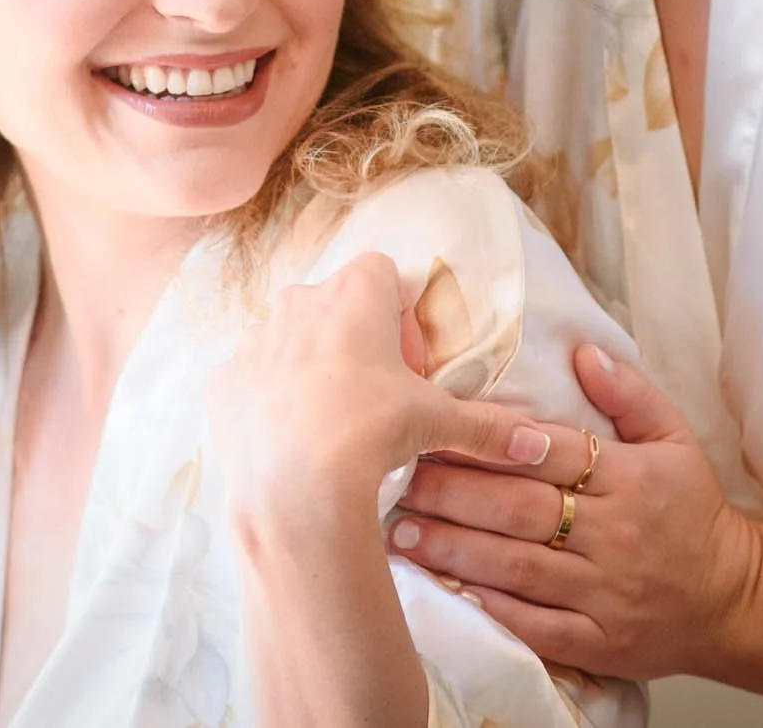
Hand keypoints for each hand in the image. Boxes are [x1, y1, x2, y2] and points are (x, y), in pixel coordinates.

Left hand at [204, 252, 552, 528]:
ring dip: (310, 369)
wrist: (294, 489)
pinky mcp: (222, 382)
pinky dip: (267, 401)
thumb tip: (540, 445)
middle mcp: (298, 303)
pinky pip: (250, 380)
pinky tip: (289, 441)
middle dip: (355, 342)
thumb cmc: (371, 434)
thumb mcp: (437, 424)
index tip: (408, 366)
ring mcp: (254, 341)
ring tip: (331, 425)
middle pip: (333, 304)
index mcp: (353, 294)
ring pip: (288, 340)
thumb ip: (489, 427)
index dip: (399, 317)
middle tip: (376, 398)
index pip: (382, 274)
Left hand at [386, 342, 762, 679]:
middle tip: (398, 481)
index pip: (550, 451)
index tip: (434, 429)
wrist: (734, 597)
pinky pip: (538, 627)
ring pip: (518, 566)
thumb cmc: (693, 511)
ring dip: (455, 549)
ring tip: (403, 534)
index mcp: (630, 477)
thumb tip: (582, 350)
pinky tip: (450, 594)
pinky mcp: (600, 640)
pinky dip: (493, 610)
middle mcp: (615, 532)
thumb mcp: (676, 440)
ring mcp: (605, 590)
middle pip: (521, 507)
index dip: (489, 441)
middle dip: (454, 493)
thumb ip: (630, 393)